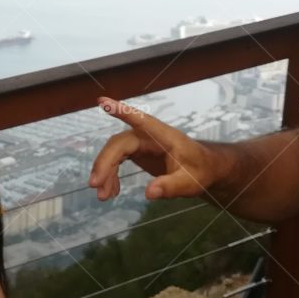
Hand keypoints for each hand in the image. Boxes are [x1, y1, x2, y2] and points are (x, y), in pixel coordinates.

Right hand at [87, 97, 217, 200]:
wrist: (203, 169)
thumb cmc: (200, 170)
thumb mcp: (190, 182)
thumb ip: (171, 186)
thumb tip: (149, 193)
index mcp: (162, 136)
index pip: (140, 120)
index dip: (121, 111)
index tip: (102, 101)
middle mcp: (146, 136)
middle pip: (118, 144)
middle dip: (104, 163)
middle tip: (95, 185)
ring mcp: (139, 143)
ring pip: (113, 152)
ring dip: (104, 172)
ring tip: (102, 196)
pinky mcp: (135, 152)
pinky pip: (116, 160)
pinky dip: (110, 175)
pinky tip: (111, 191)